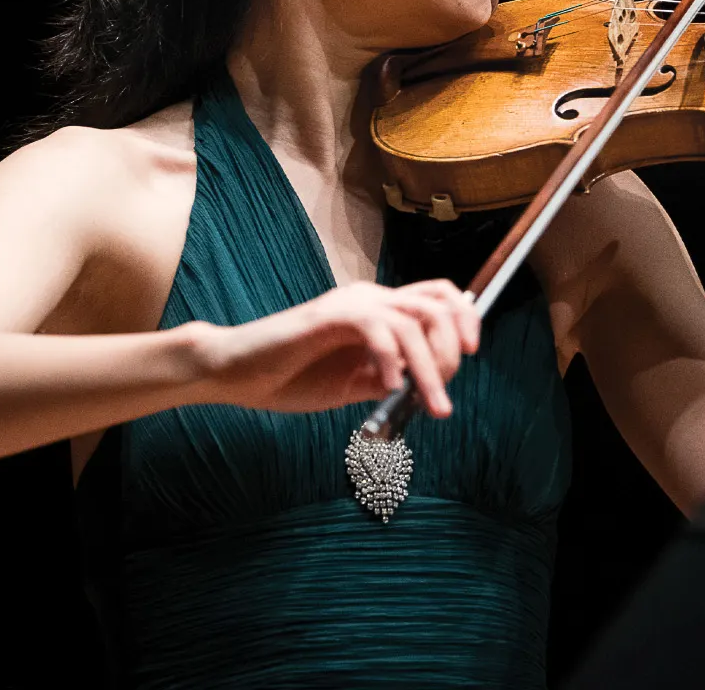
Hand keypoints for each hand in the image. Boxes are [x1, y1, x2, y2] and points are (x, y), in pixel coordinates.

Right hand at [194, 279, 479, 417]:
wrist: (237, 373)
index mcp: (377, 309)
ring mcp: (350, 303)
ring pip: (414, 322)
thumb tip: (426, 383)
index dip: (464, 321)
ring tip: (432, 406)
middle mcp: (369, 297)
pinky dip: (392, 361)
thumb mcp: (353, 383)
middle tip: (442, 393)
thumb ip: (388, 377)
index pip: (438, 297)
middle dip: (455, 346)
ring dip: (431, 368)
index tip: (468, 359)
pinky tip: (386, 388)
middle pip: (438, 302)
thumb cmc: (291, 377)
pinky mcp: (329, 316)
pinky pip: (378, 329)